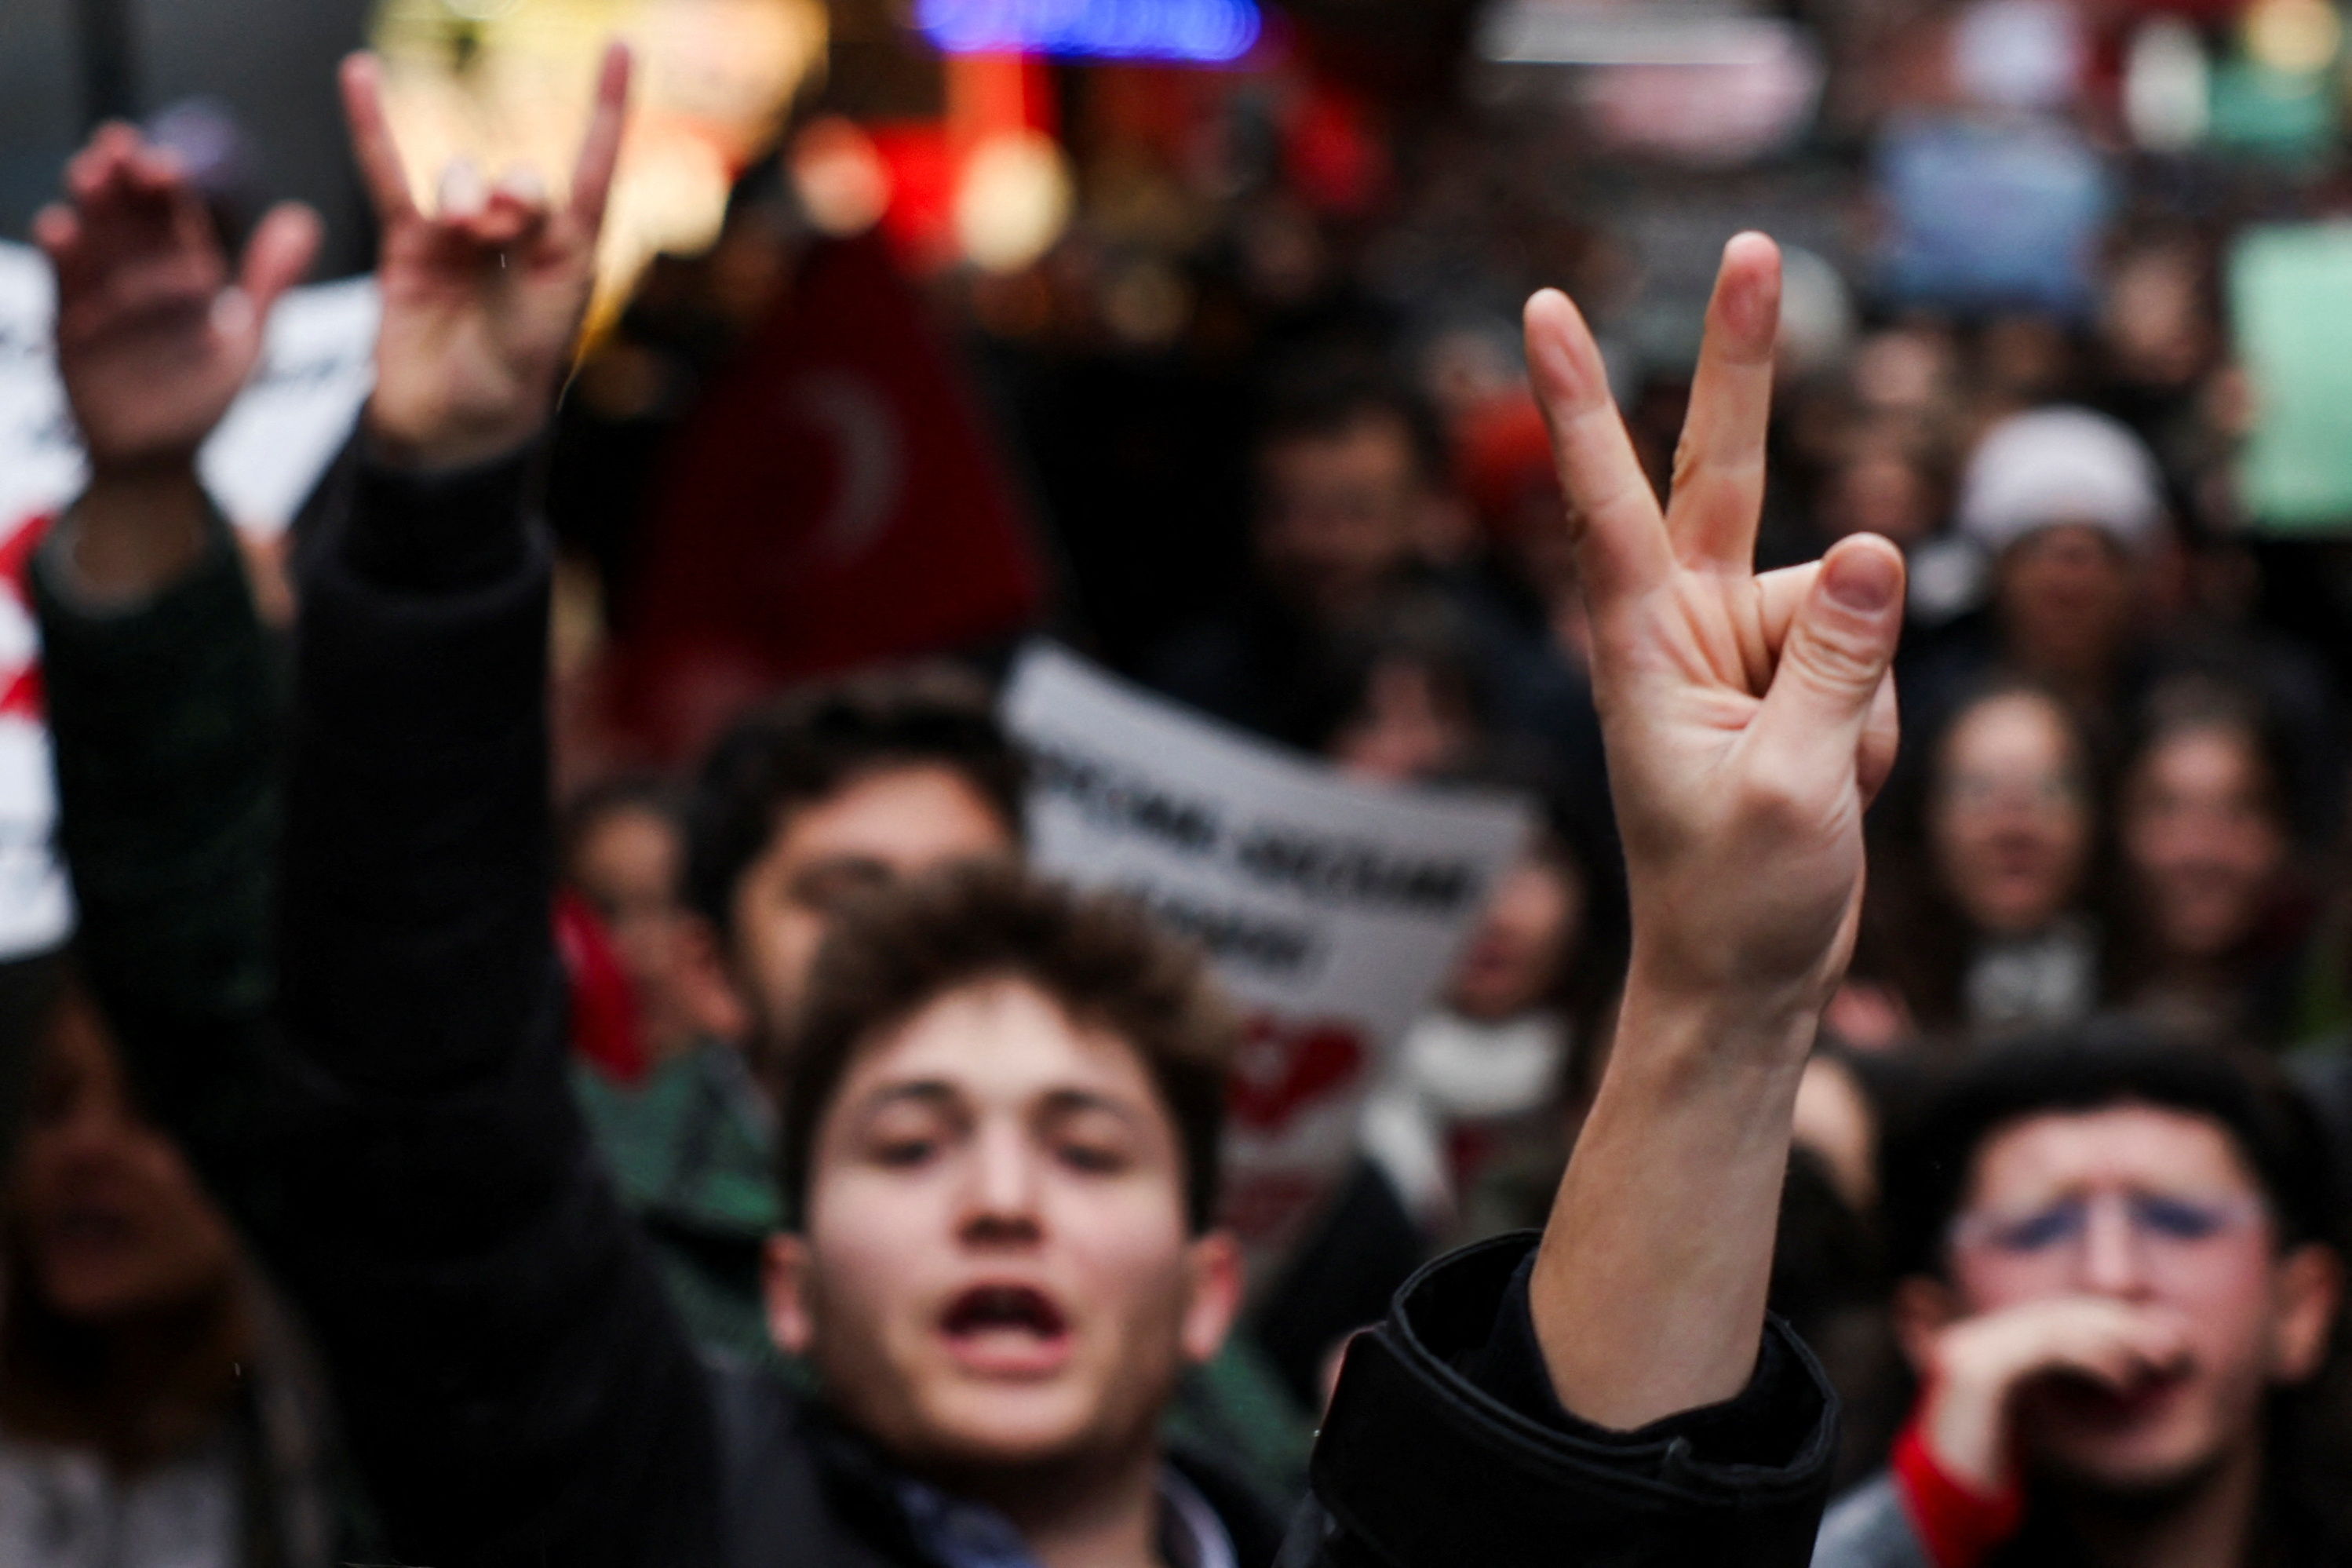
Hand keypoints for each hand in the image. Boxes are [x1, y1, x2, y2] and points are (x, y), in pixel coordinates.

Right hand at [36, 125, 319, 473]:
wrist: (158, 462)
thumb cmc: (204, 399)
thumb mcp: (248, 341)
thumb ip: (270, 283)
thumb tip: (303, 218)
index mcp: (185, 270)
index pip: (176, 217)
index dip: (169, 187)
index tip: (165, 162)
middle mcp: (138, 273)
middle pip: (128, 215)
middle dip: (122, 180)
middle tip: (119, 145)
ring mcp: (99, 295)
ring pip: (92, 238)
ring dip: (89, 205)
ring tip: (90, 173)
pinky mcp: (66, 324)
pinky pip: (63, 284)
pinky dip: (61, 257)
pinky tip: (59, 227)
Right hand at [341, 44, 629, 469]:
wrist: (445, 439)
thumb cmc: (506, 393)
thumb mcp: (543, 323)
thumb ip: (543, 251)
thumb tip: (516, 188)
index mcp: (570, 261)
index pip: (594, 172)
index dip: (607, 112)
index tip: (622, 49)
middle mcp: (521, 242)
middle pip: (521, 180)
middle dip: (515, 190)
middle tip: (503, 223)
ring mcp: (463, 240)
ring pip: (462, 180)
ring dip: (464, 193)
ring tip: (460, 229)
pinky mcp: (409, 248)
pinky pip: (389, 175)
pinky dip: (374, 126)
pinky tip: (359, 74)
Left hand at [1521, 235, 1905, 1430]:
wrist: (1745, 979)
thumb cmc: (1735, 900)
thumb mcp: (1793, 786)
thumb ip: (1835, 662)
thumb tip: (1879, 540)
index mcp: (1640, 646)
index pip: (1604, 501)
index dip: (1578, 403)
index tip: (1541, 309)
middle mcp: (1685, 627)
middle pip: (1724, 473)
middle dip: (1746, 366)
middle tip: (1752, 247)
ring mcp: (1743, 649)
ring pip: (1846, 607)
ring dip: (1856, 698)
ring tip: (1811, 784)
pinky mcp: (1796, 680)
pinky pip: (1867, 664)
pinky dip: (1871, 729)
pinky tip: (1833, 786)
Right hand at [1924, 1297, 2192, 1491]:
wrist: (1948, 1497)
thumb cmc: (1992, 1466)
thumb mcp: (2025, 1415)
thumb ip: (2050, 1381)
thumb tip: (2115, 1361)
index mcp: (1976, 1344)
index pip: (2047, 1316)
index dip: (2101, 1319)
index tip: (2149, 1333)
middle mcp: (1967, 1338)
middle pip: (2053, 1314)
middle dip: (2116, 1324)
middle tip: (2168, 1344)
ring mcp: (1968, 1350)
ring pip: (2053, 1327)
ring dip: (2112, 1341)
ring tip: (2154, 1362)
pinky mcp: (1978, 1372)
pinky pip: (2045, 1351)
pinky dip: (2090, 1359)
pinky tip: (2120, 1378)